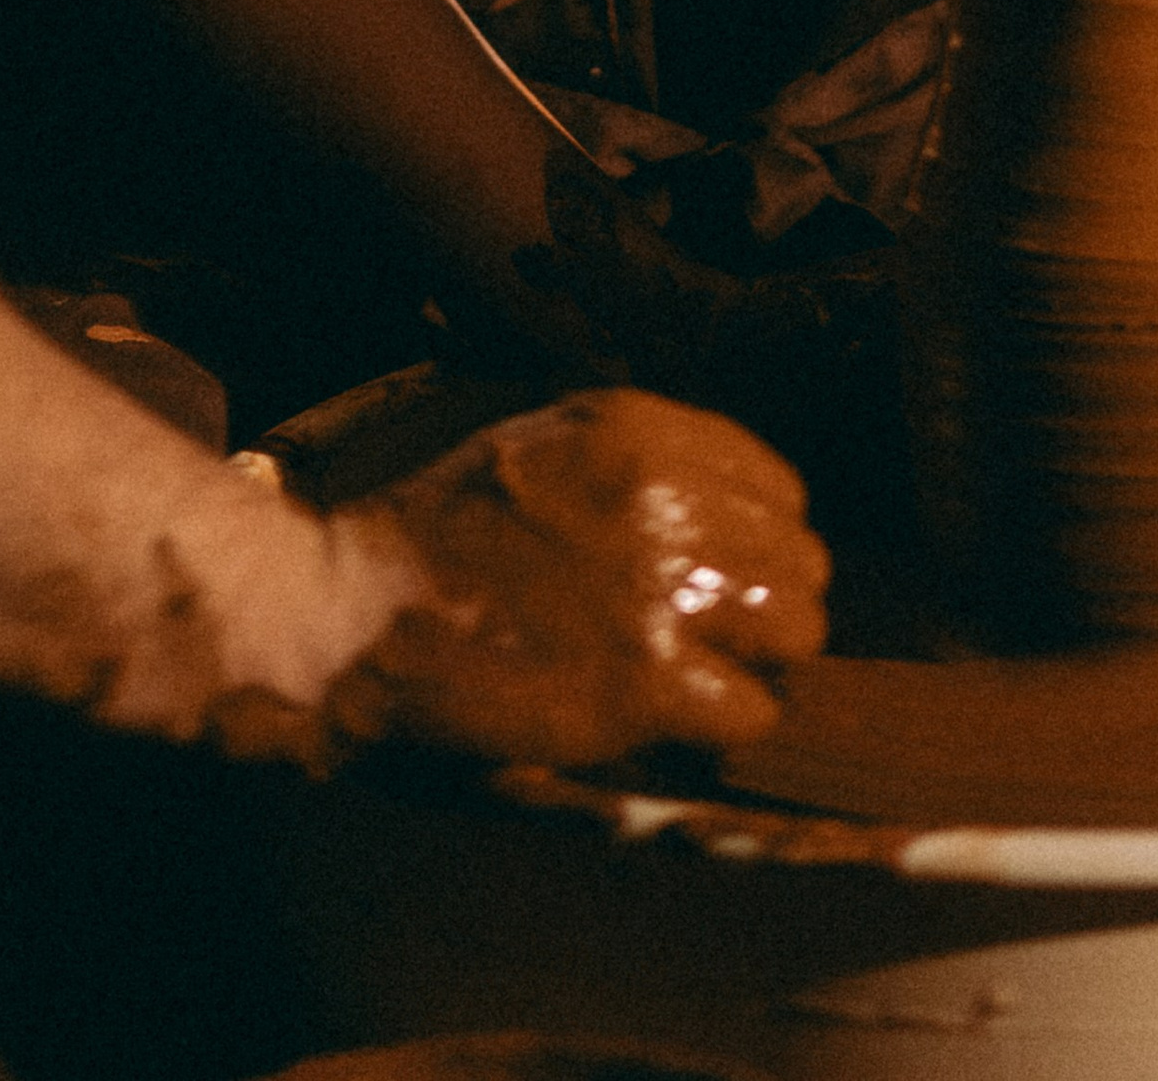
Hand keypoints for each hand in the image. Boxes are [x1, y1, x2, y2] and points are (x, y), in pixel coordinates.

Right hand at [318, 386, 828, 771]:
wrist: (356, 615)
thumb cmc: (438, 535)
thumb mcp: (540, 443)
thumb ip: (638, 460)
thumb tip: (731, 510)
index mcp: (637, 429)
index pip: (780, 487)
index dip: (757, 542)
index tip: (723, 578)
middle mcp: (663, 495)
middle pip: (801, 563)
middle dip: (766, 610)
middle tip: (713, 641)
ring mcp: (660, 587)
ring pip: (796, 634)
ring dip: (755, 667)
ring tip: (698, 682)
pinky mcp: (647, 678)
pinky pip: (750, 711)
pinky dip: (719, 729)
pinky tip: (670, 724)